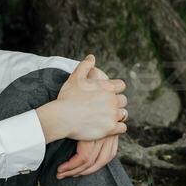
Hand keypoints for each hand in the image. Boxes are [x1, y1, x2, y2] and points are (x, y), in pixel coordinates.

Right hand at [56, 62, 123, 177]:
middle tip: (106, 107)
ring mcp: (112, 115)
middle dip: (116, 103)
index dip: (115, 90)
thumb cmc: (67, 97)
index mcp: (107, 87)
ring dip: (117, 115)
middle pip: (123, 101)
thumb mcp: (75, 77)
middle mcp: (113, 100)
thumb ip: (85, 65)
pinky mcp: (111, 128)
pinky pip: (122, 128)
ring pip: (124, 114)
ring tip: (107, 117)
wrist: (61, 117)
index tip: (107, 94)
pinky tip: (109, 127)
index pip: (121, 86)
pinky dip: (117, 128)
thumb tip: (92, 57)